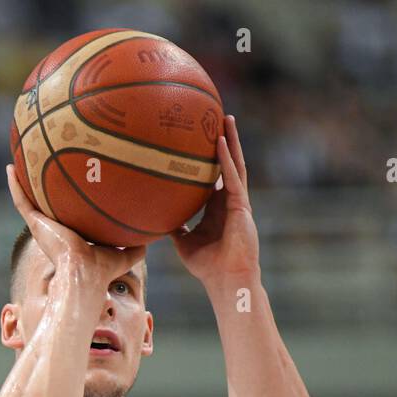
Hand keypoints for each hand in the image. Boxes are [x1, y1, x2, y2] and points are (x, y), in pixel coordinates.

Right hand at [6, 164, 145, 288]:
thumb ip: (135, 247)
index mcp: (73, 237)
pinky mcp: (35, 224)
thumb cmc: (102, 270)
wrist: (84, 275)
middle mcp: (56, 230)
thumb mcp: (123, 255)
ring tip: (18, 162)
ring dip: (22, 183)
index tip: (71, 188)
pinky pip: (21, 200)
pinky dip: (14, 185)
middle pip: (47, 206)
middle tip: (42, 169)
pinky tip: (9, 168)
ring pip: (29, 200)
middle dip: (45, 190)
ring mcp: (43, 226)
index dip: (69, 204)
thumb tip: (152, 238)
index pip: (69, 217)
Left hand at [171, 114, 259, 288]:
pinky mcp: (241, 206)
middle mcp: (230, 200)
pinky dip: (227, 159)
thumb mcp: (184, 243)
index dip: (210, 158)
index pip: (214, 176)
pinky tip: (220, 142)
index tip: (201, 138)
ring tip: (226, 118)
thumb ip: (174, 228)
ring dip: (231, 141)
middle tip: (217, 117)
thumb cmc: (207, 266)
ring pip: (235, 164)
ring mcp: (238, 201)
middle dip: (224, 140)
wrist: (226, 279)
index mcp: (218, 207)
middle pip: (227, 164)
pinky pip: (234, 177)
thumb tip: (154, 218)